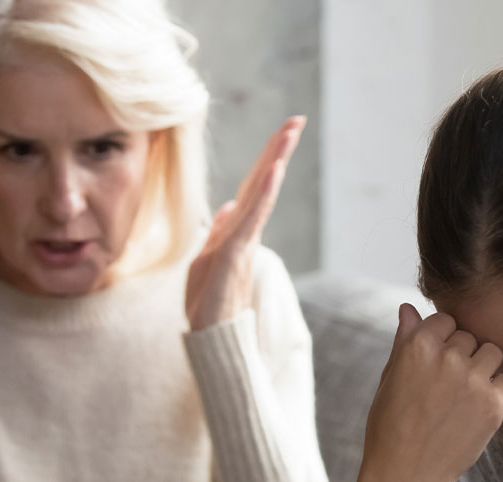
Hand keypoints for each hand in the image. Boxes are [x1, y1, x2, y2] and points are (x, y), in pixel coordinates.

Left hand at [185, 116, 304, 330]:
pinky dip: (263, 193)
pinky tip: (273, 171)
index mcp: (236, 231)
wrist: (210, 339)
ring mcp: (242, 242)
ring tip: (290, 134)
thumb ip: (218, 232)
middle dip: (278, 150)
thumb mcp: (205, 260)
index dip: (266, 158)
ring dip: (275, 162)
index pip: (252, 187)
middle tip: (297, 120)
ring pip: (260, 194)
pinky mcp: (235, 255)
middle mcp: (244, 232)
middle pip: (262, 183)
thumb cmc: (208, 305)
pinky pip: (251, 218)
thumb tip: (227, 206)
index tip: (283, 130)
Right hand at [359, 304, 502, 481]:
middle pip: (469, 336)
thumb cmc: (391, 427)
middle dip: (461, 355)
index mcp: (417, 345)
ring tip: (463, 395)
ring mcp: (473, 380)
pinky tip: (473, 410)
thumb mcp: (389, 379)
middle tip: (445, 386)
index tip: (434, 363)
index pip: (445, 320)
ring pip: (492, 353)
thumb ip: (404, 340)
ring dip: (482, 368)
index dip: (441, 340)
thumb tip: (407, 307)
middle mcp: (447, 357)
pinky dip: (495, 392)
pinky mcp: (493, 404)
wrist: (406, 475)